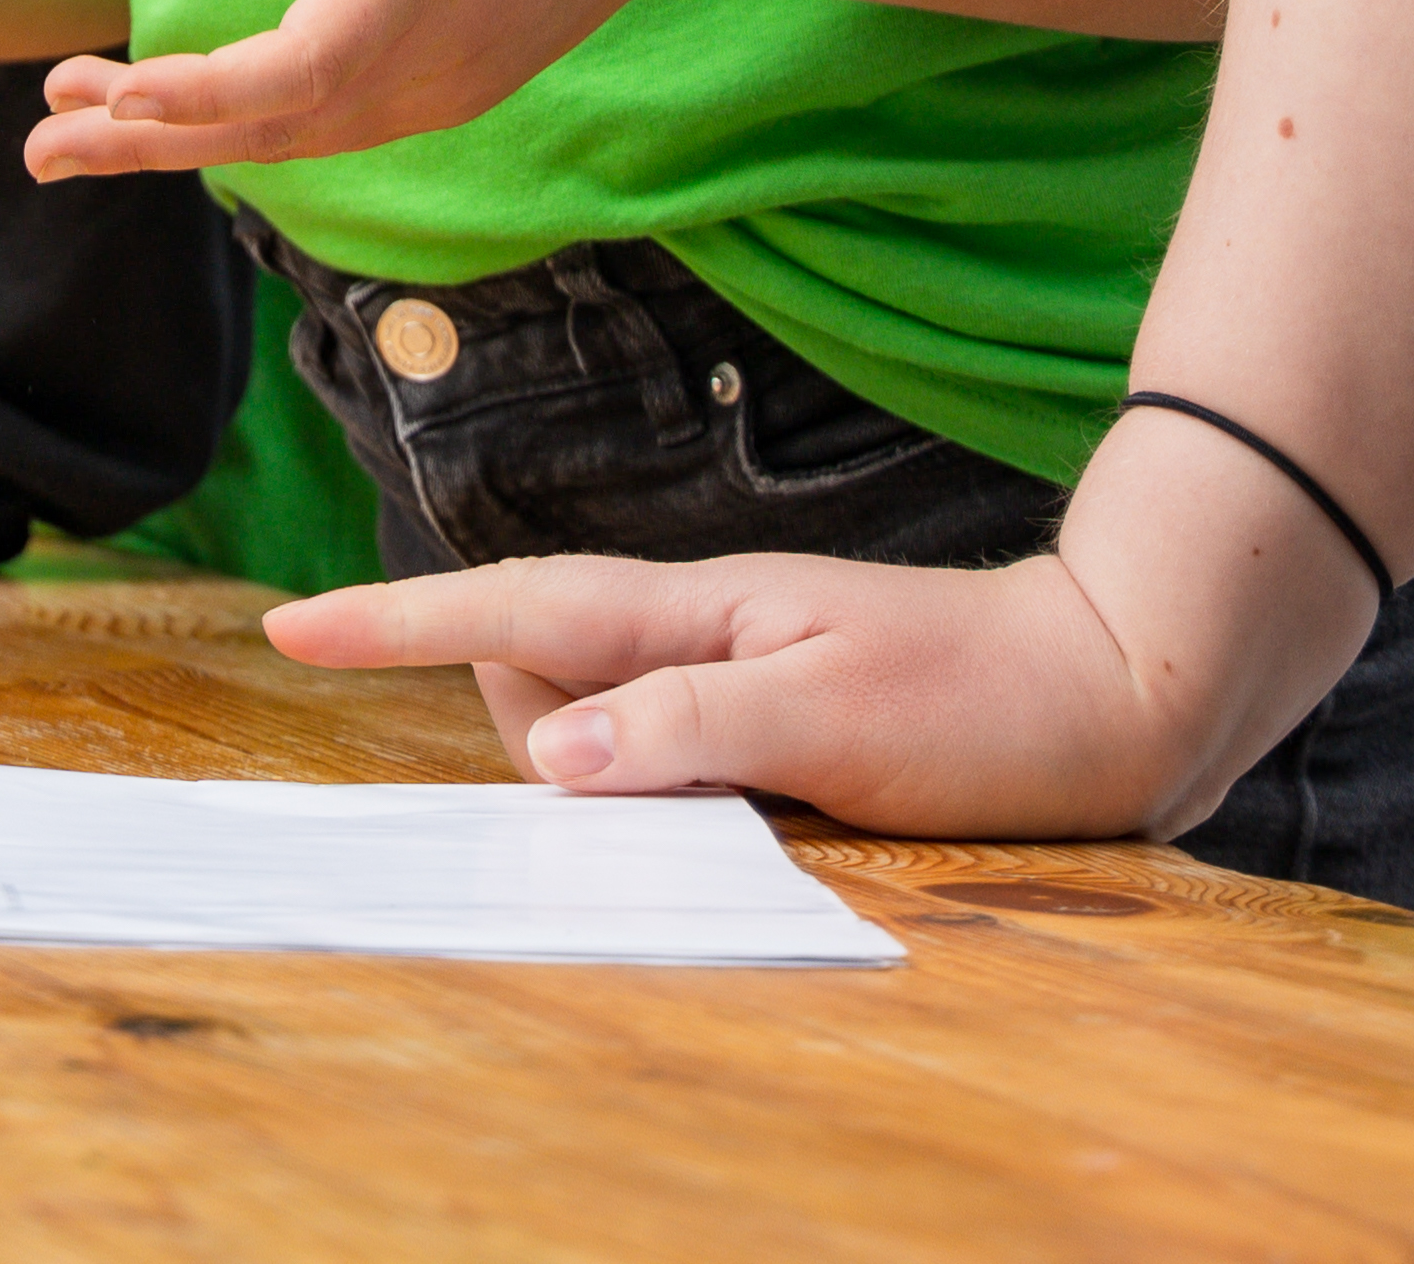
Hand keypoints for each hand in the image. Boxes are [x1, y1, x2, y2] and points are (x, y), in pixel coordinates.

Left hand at [31, 0, 703, 176]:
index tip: (105, 91)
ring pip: (298, 139)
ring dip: (185, 142)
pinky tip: (183, 118)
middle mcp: (431, 61)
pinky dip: (250, 129)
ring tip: (72, 135)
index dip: (195, 93)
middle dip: (147, 143)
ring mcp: (447, 88)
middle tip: (34, 152)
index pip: (293, 69)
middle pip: (273, 128)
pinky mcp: (453, 86)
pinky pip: (333, 127)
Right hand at [267, 545, 1213, 830]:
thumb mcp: (834, 720)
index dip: (400, 623)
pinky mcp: (773, 714)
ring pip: (598, 719)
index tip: (292, 630)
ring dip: (619, 776)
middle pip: (539, 675)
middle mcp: (699, 630)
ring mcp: (735, 668)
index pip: (516, 607)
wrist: (1121, 691)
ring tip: (761, 802)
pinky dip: (664, 784)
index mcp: (697, 611)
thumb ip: (687, 731)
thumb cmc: (986, 706)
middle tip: (684, 794)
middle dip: (541, 739)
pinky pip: (662, 747)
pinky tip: (750, 807)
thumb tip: (553, 753)